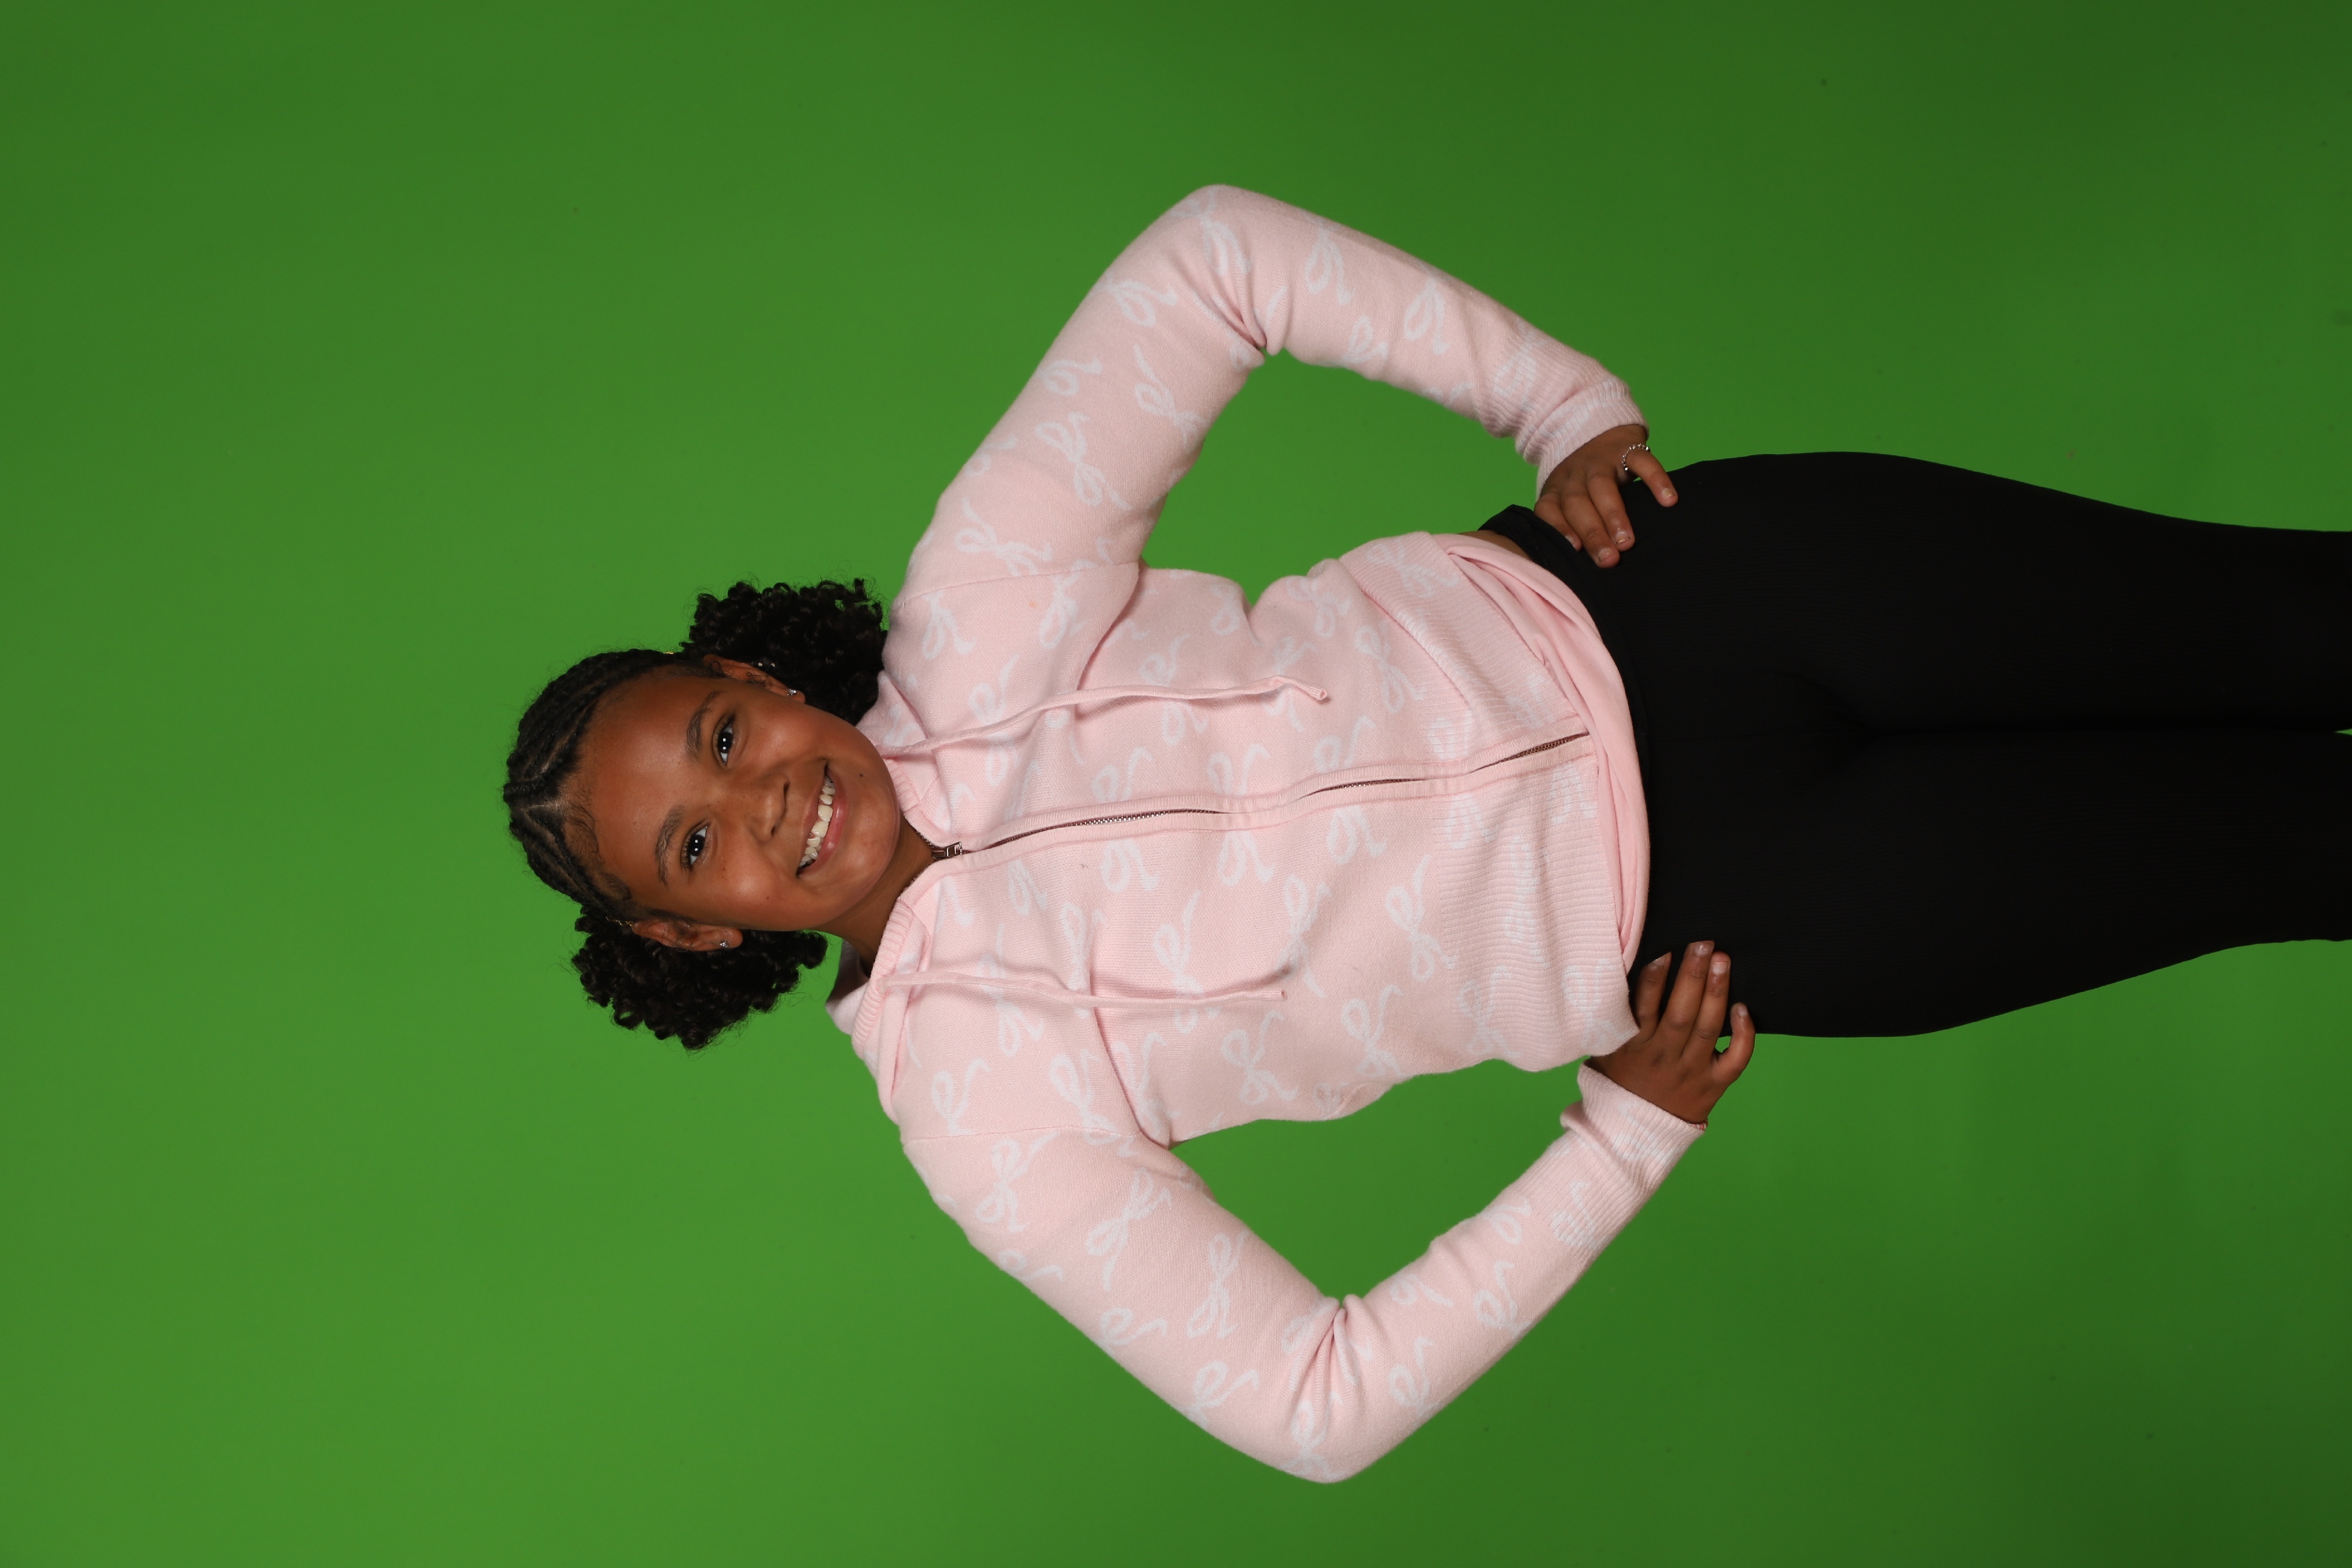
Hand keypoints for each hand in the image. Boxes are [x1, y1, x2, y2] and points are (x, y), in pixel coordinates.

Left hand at [1534, 423, 1677, 566]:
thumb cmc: (1582, 480)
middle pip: (1577, 503)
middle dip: (1592, 533)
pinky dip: (1656, 481)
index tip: (1573, 550)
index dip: (1559, 528)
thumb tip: (1582, 568)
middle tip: (1609, 559)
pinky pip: (1642, 462)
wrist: (1597, 427)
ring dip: (1614, 515)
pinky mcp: (1627, 448)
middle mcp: (1575, 474)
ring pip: (1602, 486)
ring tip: (1627, 542)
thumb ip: (1570, 523)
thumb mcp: (1566, 497)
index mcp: (1556, 489)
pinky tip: (1668, 501)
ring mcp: (1600, 460)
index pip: (1550, 510)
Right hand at [1588, 941, 1754, 1123]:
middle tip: (1703, 943)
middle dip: (1692, 976)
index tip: (1665, 951)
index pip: (1644, 1008)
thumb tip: (1618, 975)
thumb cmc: (1618, 1080)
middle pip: (1681, 1014)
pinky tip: (1743, 1009)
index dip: (1654, 979)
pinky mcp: (1713, 1085)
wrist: (1632, 1131)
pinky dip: (1743, 1035)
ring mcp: (1691, 1072)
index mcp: (1634, 1048)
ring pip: (1707, 1030)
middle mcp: (1664, 1058)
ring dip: (1716, 992)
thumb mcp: (1605, 1049)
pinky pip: (1735, 1060)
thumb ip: (1614, 1019)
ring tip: (1722, 960)